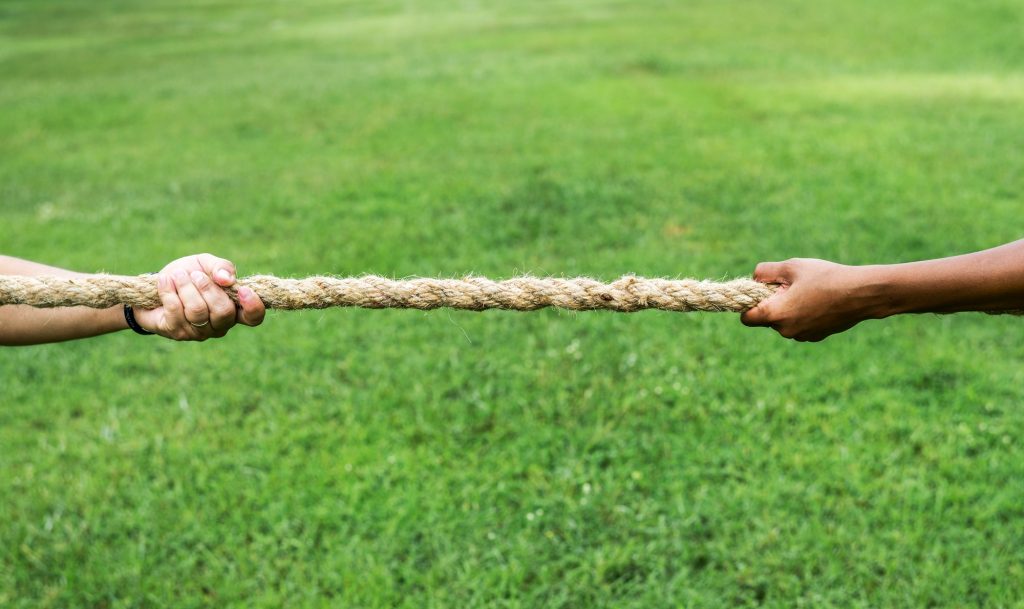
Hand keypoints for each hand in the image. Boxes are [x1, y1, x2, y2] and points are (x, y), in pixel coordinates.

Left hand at [133, 253, 264, 340]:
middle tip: (194, 274)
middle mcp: (220, 325)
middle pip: (223, 312)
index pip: (253, 317)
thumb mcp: (206, 264)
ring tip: (177, 276)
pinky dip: (169, 292)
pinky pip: (176, 312)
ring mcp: (200, 332)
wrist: (158, 285)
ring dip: (185, 288)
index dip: (253, 307)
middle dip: (207, 288)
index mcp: (234, 308)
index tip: (243, 290)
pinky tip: (165, 281)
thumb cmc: (188, 274)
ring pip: (198, 311)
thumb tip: (226, 279)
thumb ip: (221, 267)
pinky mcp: (177, 332)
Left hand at [740, 258, 884, 341]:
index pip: (746, 319)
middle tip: (790, 286)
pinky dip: (802, 315)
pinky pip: (799, 325)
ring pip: (784, 322)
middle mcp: (786, 330)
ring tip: (807, 291)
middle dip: (771, 303)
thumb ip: (765, 271)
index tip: (758, 293)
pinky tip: (818, 300)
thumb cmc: (825, 277)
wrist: (862, 293)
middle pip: (766, 319)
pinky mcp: (815, 336)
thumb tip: (754, 278)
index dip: (747, 305)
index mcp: (776, 315)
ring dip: (787, 309)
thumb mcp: (791, 267)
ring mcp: (801, 336)